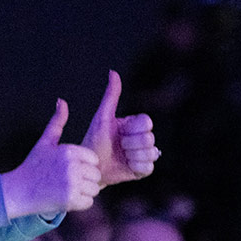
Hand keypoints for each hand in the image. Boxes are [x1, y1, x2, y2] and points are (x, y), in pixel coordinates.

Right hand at [1, 99, 101, 217]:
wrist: (16, 192)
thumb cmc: (32, 167)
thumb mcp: (44, 142)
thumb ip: (57, 123)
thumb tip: (62, 101)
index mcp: (69, 150)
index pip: (93, 160)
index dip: (83, 167)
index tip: (67, 171)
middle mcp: (72, 165)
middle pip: (96, 175)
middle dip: (84, 181)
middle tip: (64, 183)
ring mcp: (71, 183)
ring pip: (94, 189)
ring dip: (82, 193)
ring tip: (64, 190)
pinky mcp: (70, 199)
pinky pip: (88, 202)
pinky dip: (78, 204)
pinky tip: (64, 199)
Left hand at [82, 70, 158, 185]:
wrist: (89, 167)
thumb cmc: (93, 141)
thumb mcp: (102, 118)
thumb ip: (111, 96)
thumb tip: (113, 71)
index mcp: (133, 124)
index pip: (147, 123)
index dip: (134, 130)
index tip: (120, 134)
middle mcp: (140, 138)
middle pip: (149, 138)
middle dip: (132, 145)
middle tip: (119, 147)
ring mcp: (142, 154)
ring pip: (151, 153)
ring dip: (134, 156)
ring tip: (122, 157)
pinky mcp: (142, 169)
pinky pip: (149, 167)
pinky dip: (137, 167)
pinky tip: (126, 166)